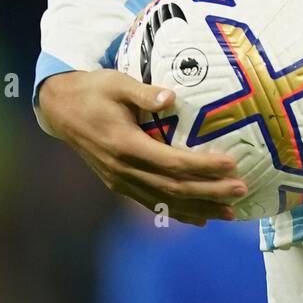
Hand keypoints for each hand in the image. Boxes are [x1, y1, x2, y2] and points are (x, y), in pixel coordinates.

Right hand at [37, 69, 247, 226]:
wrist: (60, 109)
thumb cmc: (93, 90)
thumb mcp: (117, 83)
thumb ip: (144, 92)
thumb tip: (171, 97)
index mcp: (125, 146)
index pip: (172, 163)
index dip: (203, 167)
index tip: (231, 165)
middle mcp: (123, 170)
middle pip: (174, 188)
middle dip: (210, 192)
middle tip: (242, 191)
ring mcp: (120, 180)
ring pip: (165, 202)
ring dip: (199, 209)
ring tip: (230, 212)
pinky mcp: (118, 183)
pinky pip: (152, 202)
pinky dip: (177, 212)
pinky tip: (199, 219)